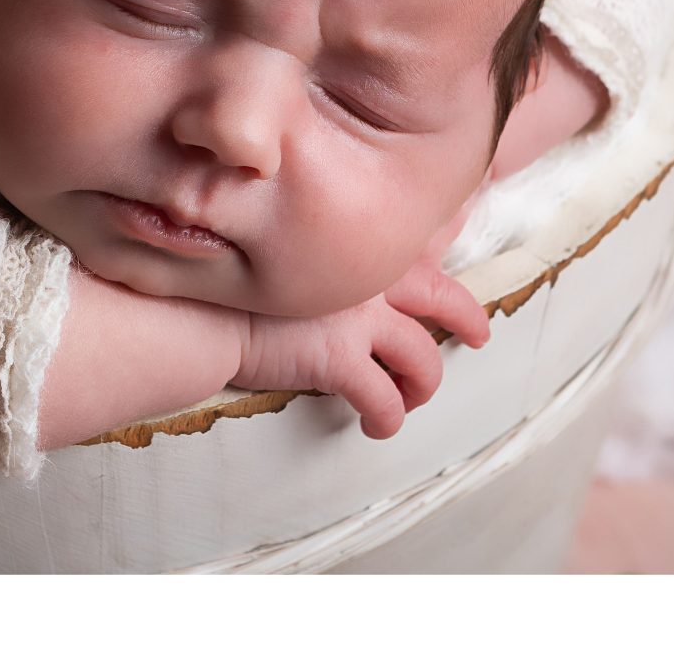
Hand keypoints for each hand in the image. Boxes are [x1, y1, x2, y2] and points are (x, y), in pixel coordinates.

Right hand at [233, 261, 491, 437]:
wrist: (194, 309)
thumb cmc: (225, 286)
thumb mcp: (282, 254)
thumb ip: (317, 260)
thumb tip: (326, 275)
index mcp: (356, 246)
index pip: (419, 244)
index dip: (447, 250)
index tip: (458, 257)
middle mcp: (368, 276)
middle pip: (443, 297)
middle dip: (466, 318)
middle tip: (478, 335)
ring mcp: (359, 318)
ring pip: (422, 358)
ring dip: (423, 384)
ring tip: (410, 398)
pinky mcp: (340, 359)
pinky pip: (384, 399)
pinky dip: (388, 418)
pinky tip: (377, 429)